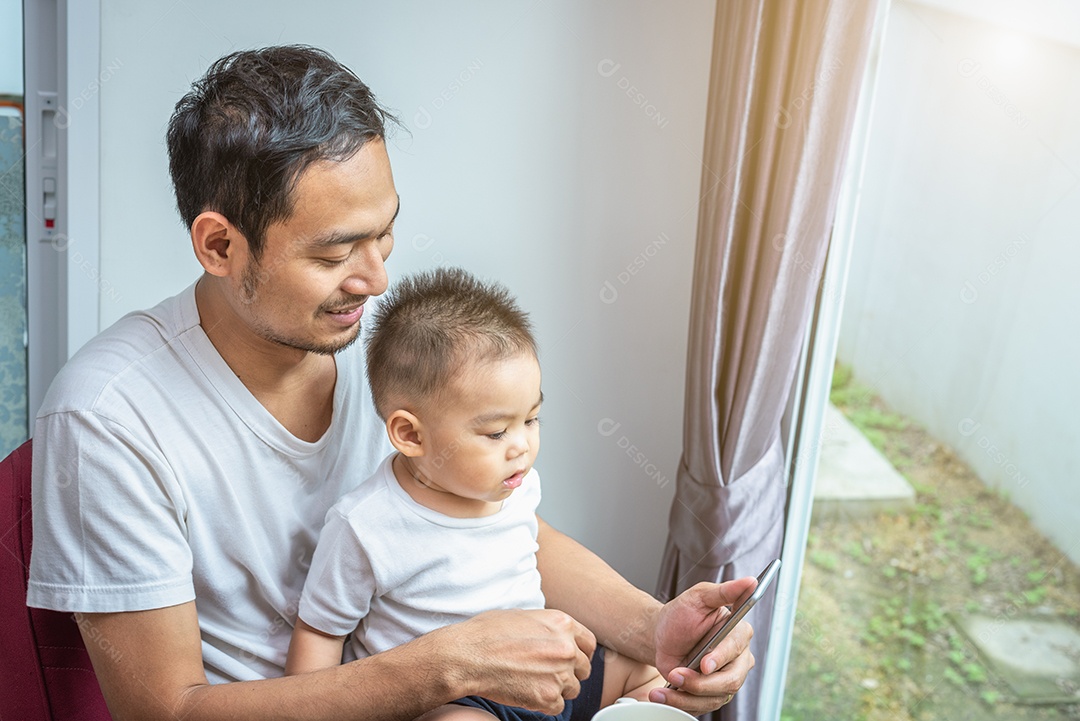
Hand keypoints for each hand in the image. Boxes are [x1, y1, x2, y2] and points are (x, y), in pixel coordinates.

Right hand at [441, 608, 595, 714]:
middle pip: (583, 668)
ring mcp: (559, 673)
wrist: (468, 656)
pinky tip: (528, 693)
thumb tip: (554, 635)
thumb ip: (548, 627)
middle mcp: (566, 648)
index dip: (579, 652)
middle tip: (547, 672)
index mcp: (562, 624)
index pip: (589, 643)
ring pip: (573, 689)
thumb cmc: (487, 634)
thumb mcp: (524, 616)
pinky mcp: (548, 696)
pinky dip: (545, 703)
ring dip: (557, 688)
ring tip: (533, 682)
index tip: (570, 658)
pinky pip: (558, 706)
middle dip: (568, 672)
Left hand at [648, 579, 756, 714]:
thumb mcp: (699, 597)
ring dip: (686, 693)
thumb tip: (750, 582)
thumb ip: (725, 591)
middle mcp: (738, 659)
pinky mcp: (712, 695)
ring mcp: (726, 679)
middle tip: (676, 675)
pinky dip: (679, 703)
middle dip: (700, 682)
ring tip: (666, 680)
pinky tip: (662, 694)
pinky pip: (701, 706)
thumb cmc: (681, 615)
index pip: (736, 648)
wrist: (661, 636)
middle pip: (730, 680)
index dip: (721, 657)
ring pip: (715, 697)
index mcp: (738, 633)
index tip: (705, 663)